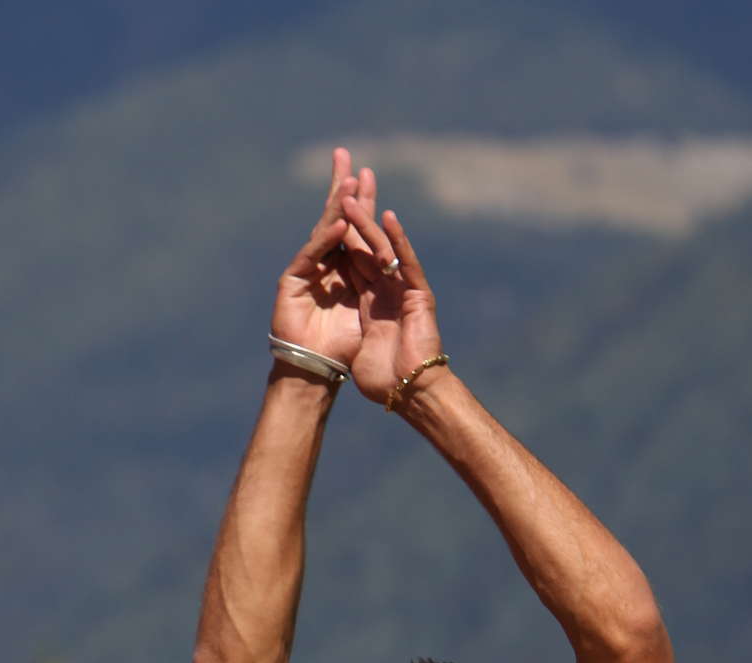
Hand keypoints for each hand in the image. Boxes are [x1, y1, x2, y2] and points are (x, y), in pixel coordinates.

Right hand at [270, 147, 374, 367]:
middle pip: (337, 220)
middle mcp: (326, 264)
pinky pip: (313, 257)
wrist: (317, 373)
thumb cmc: (344, 350)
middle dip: (343, 191)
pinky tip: (339, 225)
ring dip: (336, 209)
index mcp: (345, 269)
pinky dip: (326, 241)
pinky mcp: (293, 282)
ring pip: (324, 233)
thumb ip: (378, 287)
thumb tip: (396, 267)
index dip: (361, 202)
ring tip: (347, 184)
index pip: (354, 228)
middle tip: (346, 156)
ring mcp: (308, 271)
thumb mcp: (370, 312)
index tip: (368, 173)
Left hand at [339, 194, 447, 406]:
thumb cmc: (383, 382)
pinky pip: (406, 264)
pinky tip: (387, 218)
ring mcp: (402, 291)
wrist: (409, 394)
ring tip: (356, 192)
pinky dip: (398, 242)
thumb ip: (349, 334)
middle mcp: (385, 290)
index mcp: (369, 301)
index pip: (352, 258)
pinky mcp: (418, 296)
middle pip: (367, 244)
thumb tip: (334, 338)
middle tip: (351, 178)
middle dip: (358, 212)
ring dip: (368, 222)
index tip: (333, 207)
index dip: (342, 232)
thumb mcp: (357, 350)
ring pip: (383, 249)